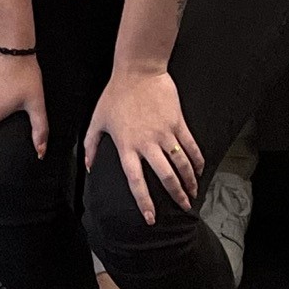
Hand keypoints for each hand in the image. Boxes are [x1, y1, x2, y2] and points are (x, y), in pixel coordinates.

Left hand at [83, 67, 203, 227]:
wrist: (138, 70)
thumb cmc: (115, 94)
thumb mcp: (98, 120)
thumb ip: (92, 145)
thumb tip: (89, 167)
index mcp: (127, 146)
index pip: (136, 181)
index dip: (144, 201)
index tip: (151, 219)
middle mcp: (147, 143)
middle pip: (165, 177)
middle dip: (176, 196)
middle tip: (183, 208)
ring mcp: (164, 133)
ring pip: (181, 164)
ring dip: (190, 182)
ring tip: (193, 193)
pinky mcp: (177, 122)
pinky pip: (191, 146)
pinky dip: (197, 160)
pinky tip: (200, 170)